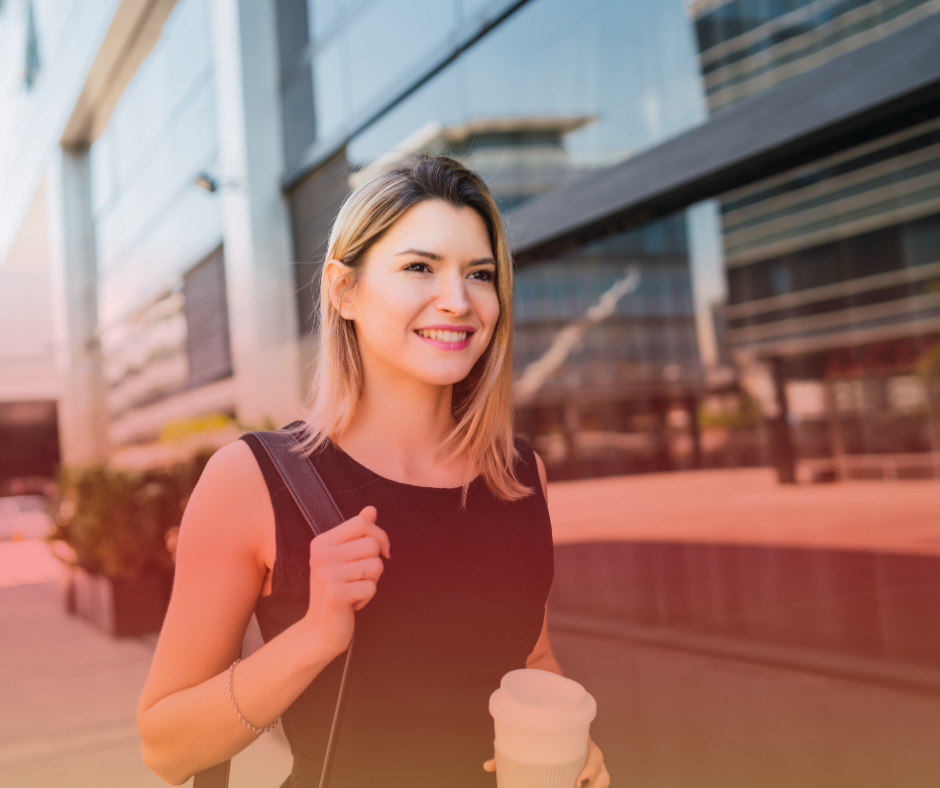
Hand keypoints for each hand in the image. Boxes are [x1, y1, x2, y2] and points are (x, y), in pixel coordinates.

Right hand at [301, 505, 390, 656]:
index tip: (382, 551)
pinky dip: (367, 597)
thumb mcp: (343, 558)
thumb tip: (371, 509)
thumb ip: (356, 533)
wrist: (319, 629)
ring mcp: (327, 575)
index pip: (361, 522)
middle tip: (358, 578)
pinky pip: (371, 587)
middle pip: (372, 544)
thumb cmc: (335, 590)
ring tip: (353, 589)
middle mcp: (321, 555)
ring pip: (376, 566)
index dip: (379, 535)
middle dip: (375, 564)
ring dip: (371, 582)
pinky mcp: (336, 594)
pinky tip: (352, 603)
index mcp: (322, 542)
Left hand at [483, 735, 609, 787]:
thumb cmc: (540, 724)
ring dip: (597, 786)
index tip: (578, 782)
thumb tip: (487, 767)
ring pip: (604, 775)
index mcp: (578, 736)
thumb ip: (509, 751)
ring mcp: (591, 759)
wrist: (550, 704)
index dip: (591, 769)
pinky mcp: (588, 769)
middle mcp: (588, 747)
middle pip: (602, 768)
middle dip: (595, 783)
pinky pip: (598, 780)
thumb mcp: (529, 734)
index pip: (594, 753)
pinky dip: (594, 785)